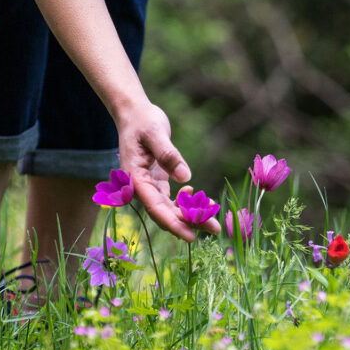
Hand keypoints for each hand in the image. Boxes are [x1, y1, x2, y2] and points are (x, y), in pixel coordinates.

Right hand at [116, 103, 220, 241]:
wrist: (134, 113)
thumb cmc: (142, 121)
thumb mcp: (155, 133)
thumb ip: (168, 155)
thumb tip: (185, 177)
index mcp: (134, 179)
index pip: (155, 208)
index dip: (174, 223)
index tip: (191, 235)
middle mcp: (140, 187)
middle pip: (164, 213)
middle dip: (189, 222)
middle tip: (215, 228)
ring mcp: (148, 186)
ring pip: (169, 209)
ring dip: (190, 214)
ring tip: (214, 216)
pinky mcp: (156, 182)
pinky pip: (171, 199)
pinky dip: (186, 202)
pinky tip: (198, 196)